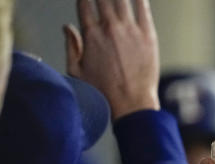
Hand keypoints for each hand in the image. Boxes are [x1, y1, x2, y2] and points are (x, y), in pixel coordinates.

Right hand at [64, 0, 159, 119]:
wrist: (131, 103)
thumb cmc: (102, 92)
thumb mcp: (77, 71)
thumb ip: (71, 46)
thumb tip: (67, 27)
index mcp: (90, 34)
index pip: (84, 3)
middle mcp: (109, 28)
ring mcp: (130, 31)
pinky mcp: (148, 36)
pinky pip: (143, 8)